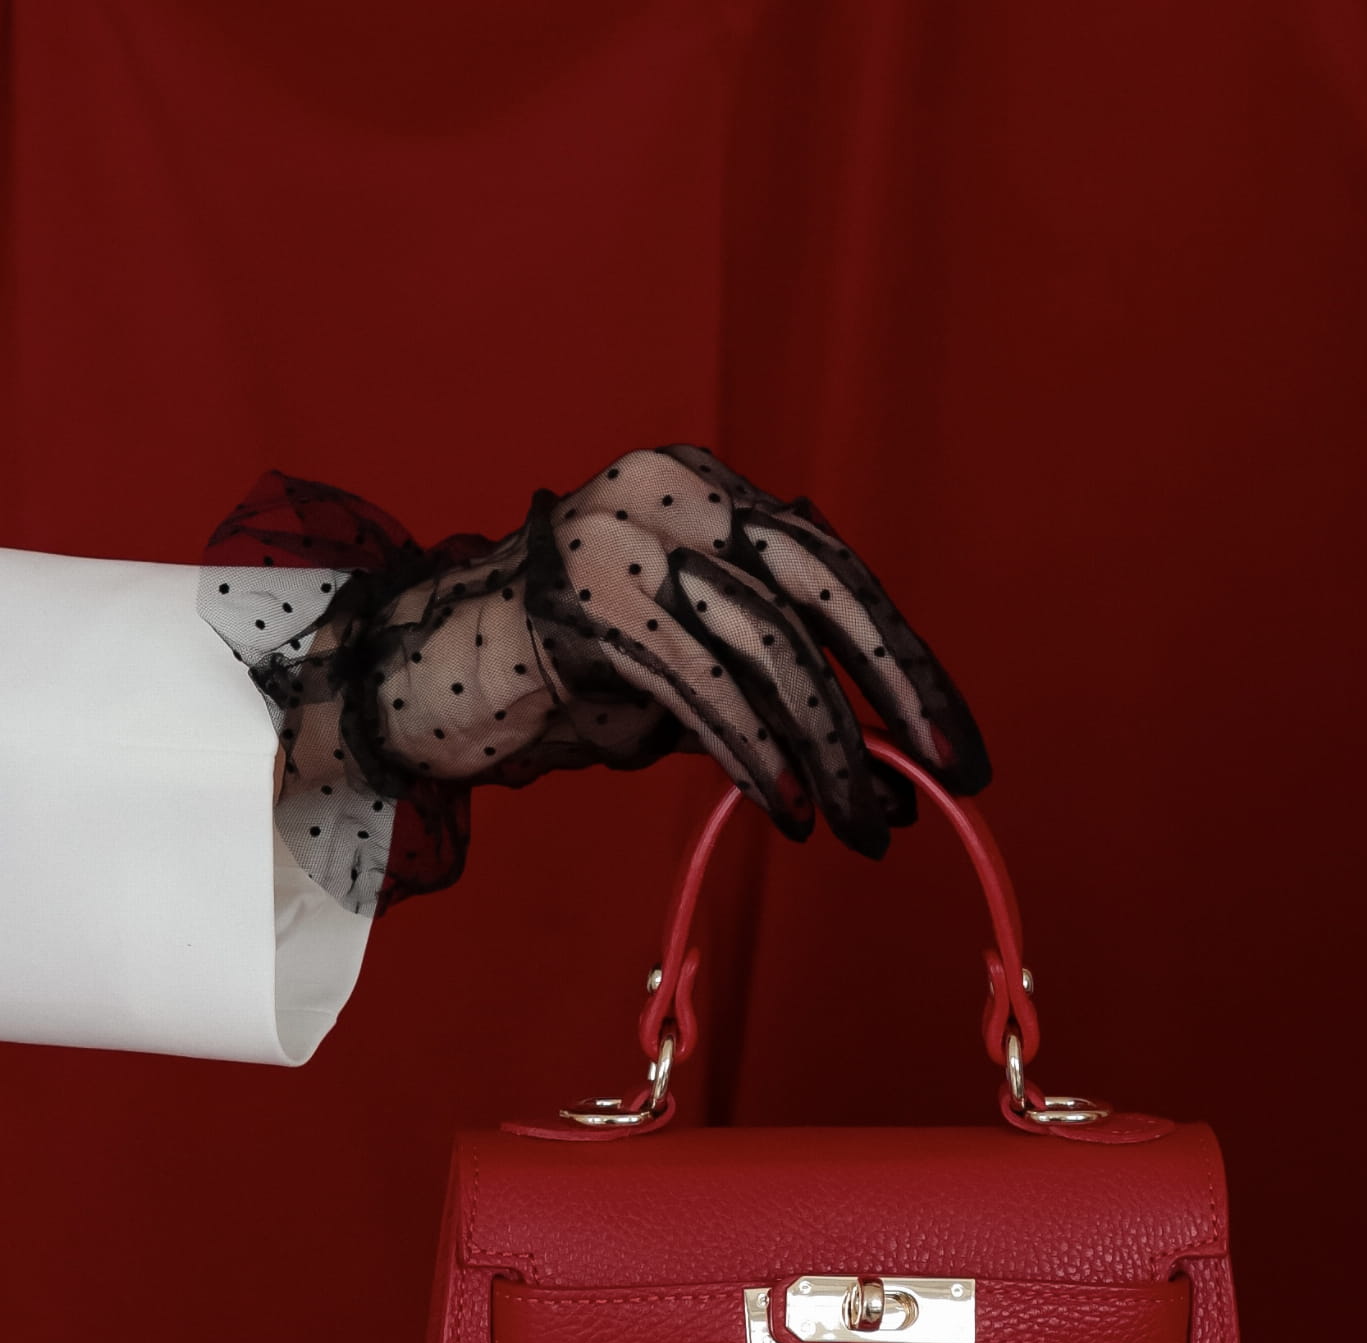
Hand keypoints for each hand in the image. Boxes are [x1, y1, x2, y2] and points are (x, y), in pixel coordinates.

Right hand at [200, 447, 987, 911]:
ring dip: (826, 748)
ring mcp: (618, 537)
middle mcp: (669, 494)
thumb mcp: (687, 682)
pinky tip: (788, 808)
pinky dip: (752, 753)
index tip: (955, 743)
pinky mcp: (580, 602)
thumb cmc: (557, 687)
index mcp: (703, 493)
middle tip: (949, 775)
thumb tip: (891, 775)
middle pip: (817, 588)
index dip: (902, 660)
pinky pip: (697, 685)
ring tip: (859, 825)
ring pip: (764, 646)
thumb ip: (777, 701)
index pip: (830, 570)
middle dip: (894, 690)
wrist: (410, 683)